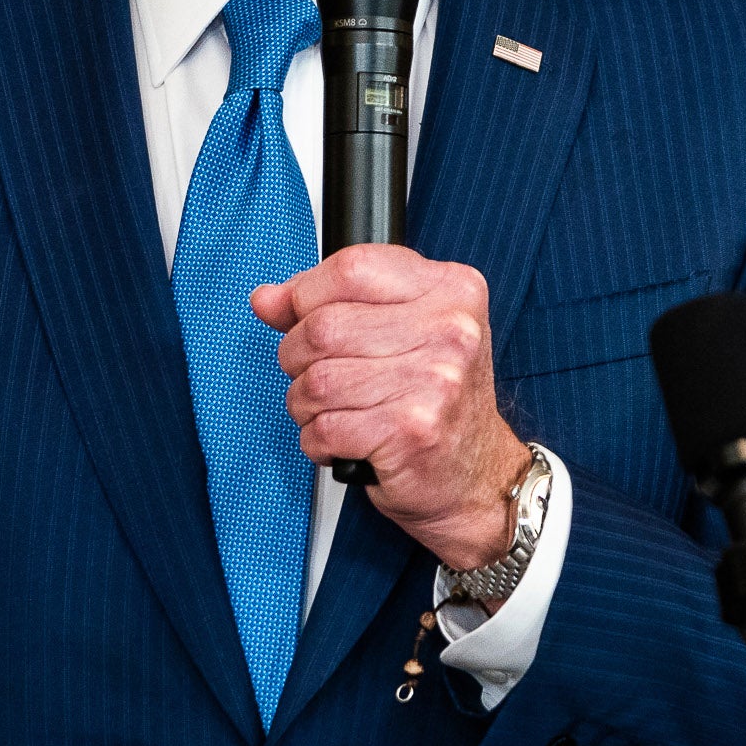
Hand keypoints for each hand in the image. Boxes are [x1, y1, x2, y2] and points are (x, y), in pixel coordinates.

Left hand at [257, 246, 530, 575]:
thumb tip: (268, 298)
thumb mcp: (401, 332)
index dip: (306, 294)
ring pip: (316, 380)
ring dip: (306, 405)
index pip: (352, 267)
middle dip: (298, 358)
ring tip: (335, 412)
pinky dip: (318, 441)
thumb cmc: (437, 403)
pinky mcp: (412, 431)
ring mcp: (435, 380)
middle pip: (322, 326)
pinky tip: (345, 442)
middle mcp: (450, 330)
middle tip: (321, 377)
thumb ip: (334, 304)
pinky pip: (323, 428)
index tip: (299, 316)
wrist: (477, 478)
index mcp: (451, 290)